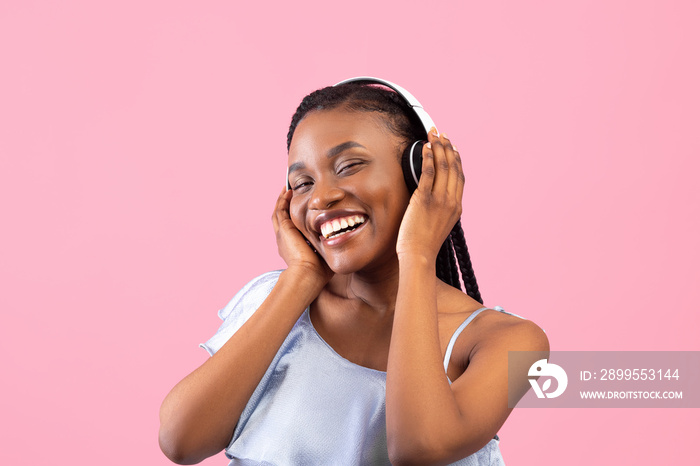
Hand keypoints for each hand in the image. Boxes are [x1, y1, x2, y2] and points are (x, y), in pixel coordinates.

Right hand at [272, 188, 333, 284]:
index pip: (290, 229)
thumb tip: (341, 243)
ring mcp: (282, 234)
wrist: (308, 274)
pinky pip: (280, 210)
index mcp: (292, 247)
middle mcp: (284, 240)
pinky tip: (288, 192)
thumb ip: (328, 248)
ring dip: (282, 200)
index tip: (299, 210)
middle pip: (281, 218)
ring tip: (287, 190)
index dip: (293, 218)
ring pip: (278, 213)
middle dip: (284, 206)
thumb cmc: (318, 272)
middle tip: (289, 194)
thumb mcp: (324, 256)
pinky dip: (282, 200)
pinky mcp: (284, 229)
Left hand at [396, 129, 463, 260]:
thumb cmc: (423, 245)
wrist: (419, 256)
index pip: (460, 177)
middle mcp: (451, 201)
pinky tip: (425, 148)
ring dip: (438, 147)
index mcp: (456, 207)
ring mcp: (439, 200)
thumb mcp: (439, 225)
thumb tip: (432, 200)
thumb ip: (440, 210)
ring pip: (443, 167)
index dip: (457, 160)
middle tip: (442, 134)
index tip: (453, 148)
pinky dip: (428, 158)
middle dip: (448, 148)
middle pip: (453, 168)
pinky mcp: (424, 200)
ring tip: (433, 134)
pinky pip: (428, 173)